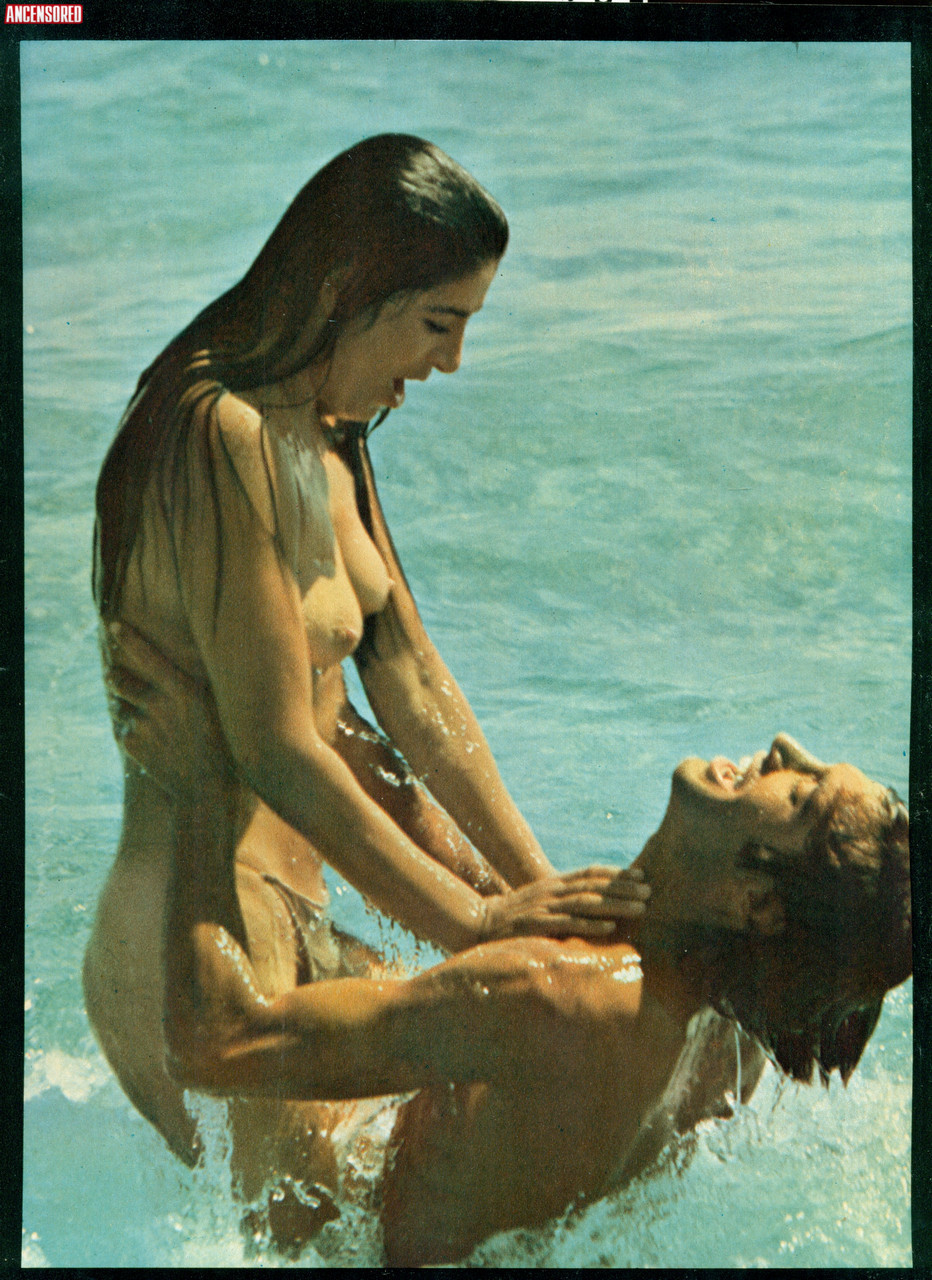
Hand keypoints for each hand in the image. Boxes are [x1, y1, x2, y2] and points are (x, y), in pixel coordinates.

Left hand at [101, 621, 232, 799]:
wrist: (207, 791)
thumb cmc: (224, 746)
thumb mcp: (220, 710)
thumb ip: (201, 685)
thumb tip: (193, 663)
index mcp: (184, 690)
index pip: (149, 655)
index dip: (128, 638)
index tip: (113, 625)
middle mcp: (159, 704)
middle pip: (119, 679)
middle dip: (115, 676)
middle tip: (116, 675)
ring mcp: (142, 725)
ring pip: (119, 704)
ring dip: (125, 705)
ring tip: (145, 717)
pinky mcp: (132, 745)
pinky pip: (124, 730)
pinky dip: (133, 732)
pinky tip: (152, 743)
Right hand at [479, 866, 649, 942]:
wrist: (480, 923)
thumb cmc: (514, 916)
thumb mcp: (541, 901)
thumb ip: (564, 900)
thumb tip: (593, 907)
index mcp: (555, 883)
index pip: (591, 873)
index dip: (617, 874)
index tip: (641, 876)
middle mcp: (553, 890)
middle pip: (595, 886)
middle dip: (624, 888)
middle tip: (650, 891)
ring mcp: (546, 906)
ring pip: (588, 902)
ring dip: (616, 905)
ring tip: (640, 908)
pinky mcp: (538, 925)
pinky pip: (568, 924)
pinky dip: (591, 925)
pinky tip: (610, 927)